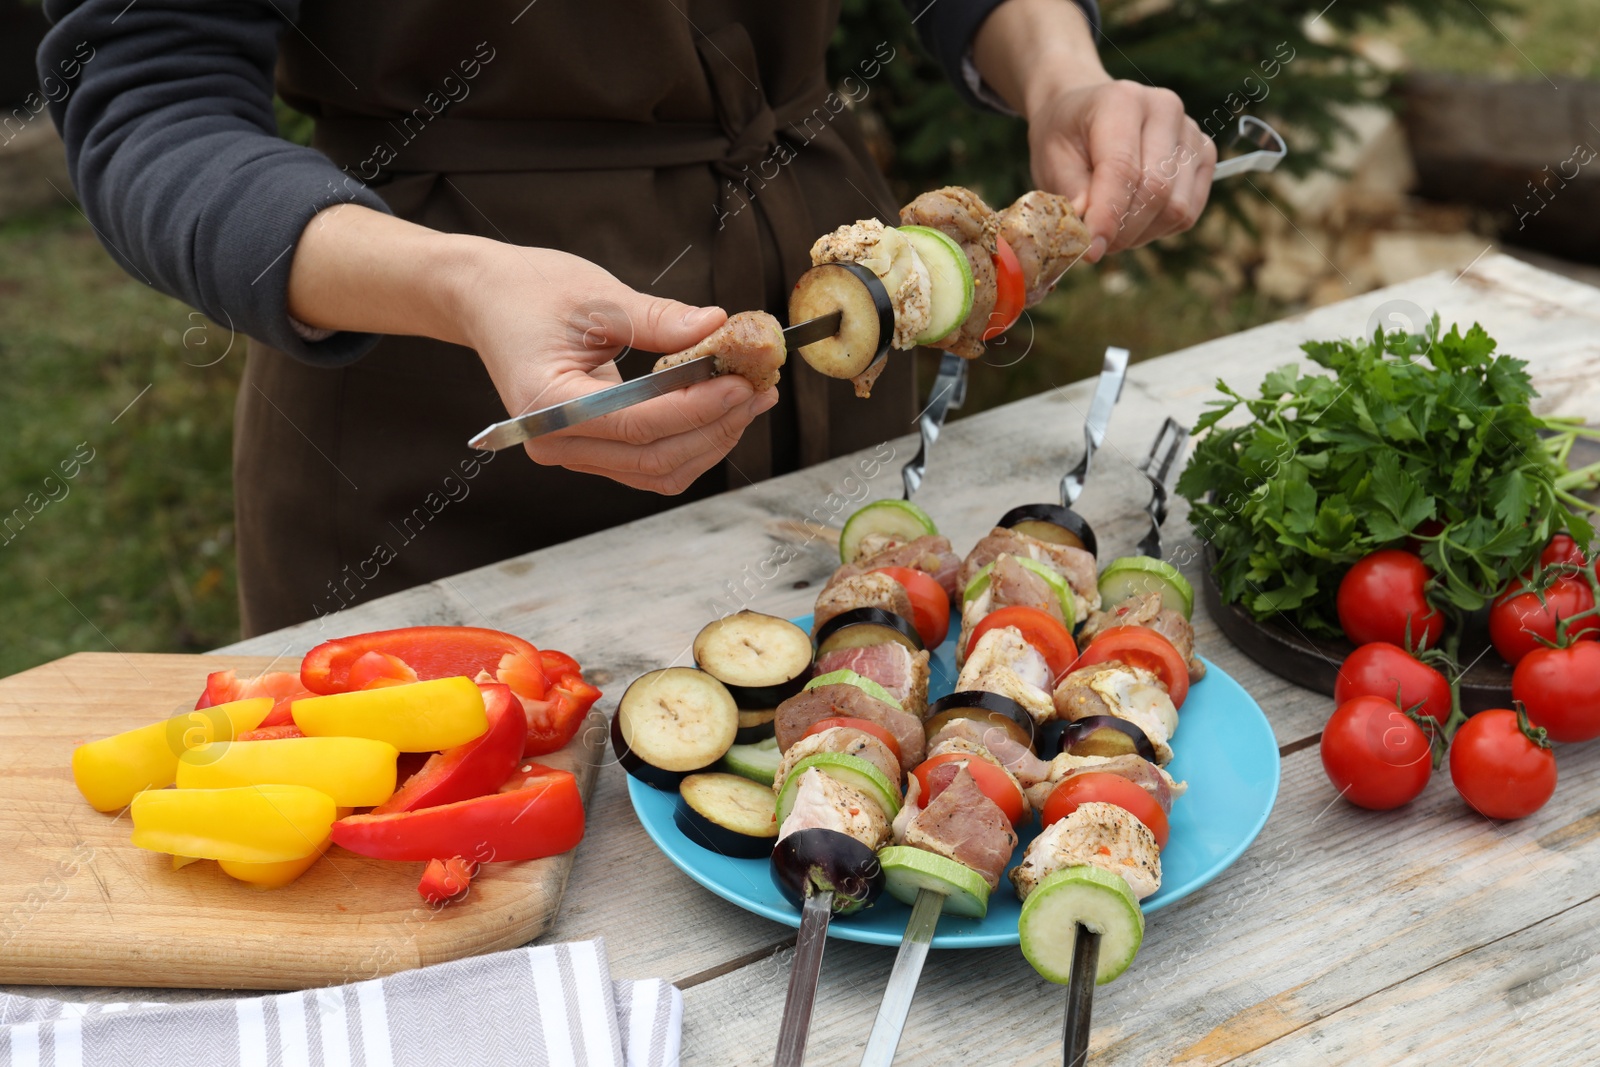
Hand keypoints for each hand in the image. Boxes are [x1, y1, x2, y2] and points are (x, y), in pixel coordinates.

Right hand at [287, 206, 772, 495]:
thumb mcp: (596, 295)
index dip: (698, 408)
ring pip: (658, 471)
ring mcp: (572, 454)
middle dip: (717, 427)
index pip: (639, 422)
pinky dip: (691, 443)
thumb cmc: (529, 291)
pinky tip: (722, 412)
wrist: (485, 301)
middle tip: (760, 388)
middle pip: (655, 458)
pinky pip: (649, 465)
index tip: (742, 383)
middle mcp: (555, 442)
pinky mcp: (589, 451)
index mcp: (548, 404)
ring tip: (751, 399)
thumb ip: (657, 318)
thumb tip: (715, 326)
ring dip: (711, 441)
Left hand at [1027, 80, 1216, 261]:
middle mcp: (1165, 109)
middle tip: (1096, 245)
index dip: (1107, 216)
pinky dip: (1159, 228)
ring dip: (1141, 233)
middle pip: (1156, 190)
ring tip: (1112, 230)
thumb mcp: (1052, 161)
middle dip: (1124, 230)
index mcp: (1122, 101)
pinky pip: (1189, 211)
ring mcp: (1190, 131)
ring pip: (1177, 207)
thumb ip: (1071, 195)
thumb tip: (1089, 236)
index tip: (1091, 251)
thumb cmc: (1066, 138)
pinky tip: (1134, 221)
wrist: (1085, 113)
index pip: (1123, 169)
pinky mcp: (1204, 155)